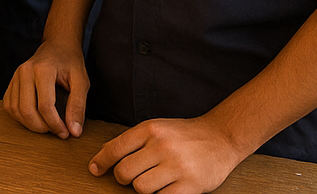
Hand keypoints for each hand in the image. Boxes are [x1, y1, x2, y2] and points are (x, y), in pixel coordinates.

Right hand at [3, 38, 88, 138]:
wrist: (58, 46)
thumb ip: (78, 106)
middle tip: (57, 131)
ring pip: (15, 110)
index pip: (45, 106)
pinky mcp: (11, 82)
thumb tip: (74, 131)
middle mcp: (25, 71)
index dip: (55, 124)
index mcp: (43, 69)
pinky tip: (34, 118)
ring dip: (30, 125)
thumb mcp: (81, 82)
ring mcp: (15, 76)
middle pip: (27, 110)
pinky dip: (19, 117)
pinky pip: (9, 105)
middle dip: (42, 127)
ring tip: (46, 126)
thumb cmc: (70, 63)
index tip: (66, 133)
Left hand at [88, 116, 246, 193]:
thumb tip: (104, 155)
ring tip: (153, 181)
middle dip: (122, 178)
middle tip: (130, 177)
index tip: (94, 169)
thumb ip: (133, 140)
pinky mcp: (190, 185)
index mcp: (151, 129)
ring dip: (142, 188)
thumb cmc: (185, 135)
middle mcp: (162, 146)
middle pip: (124, 172)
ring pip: (140, 188)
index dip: (101, 161)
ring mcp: (176, 166)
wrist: (221, 137)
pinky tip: (164, 188)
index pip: (116, 148)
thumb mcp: (157, 128)